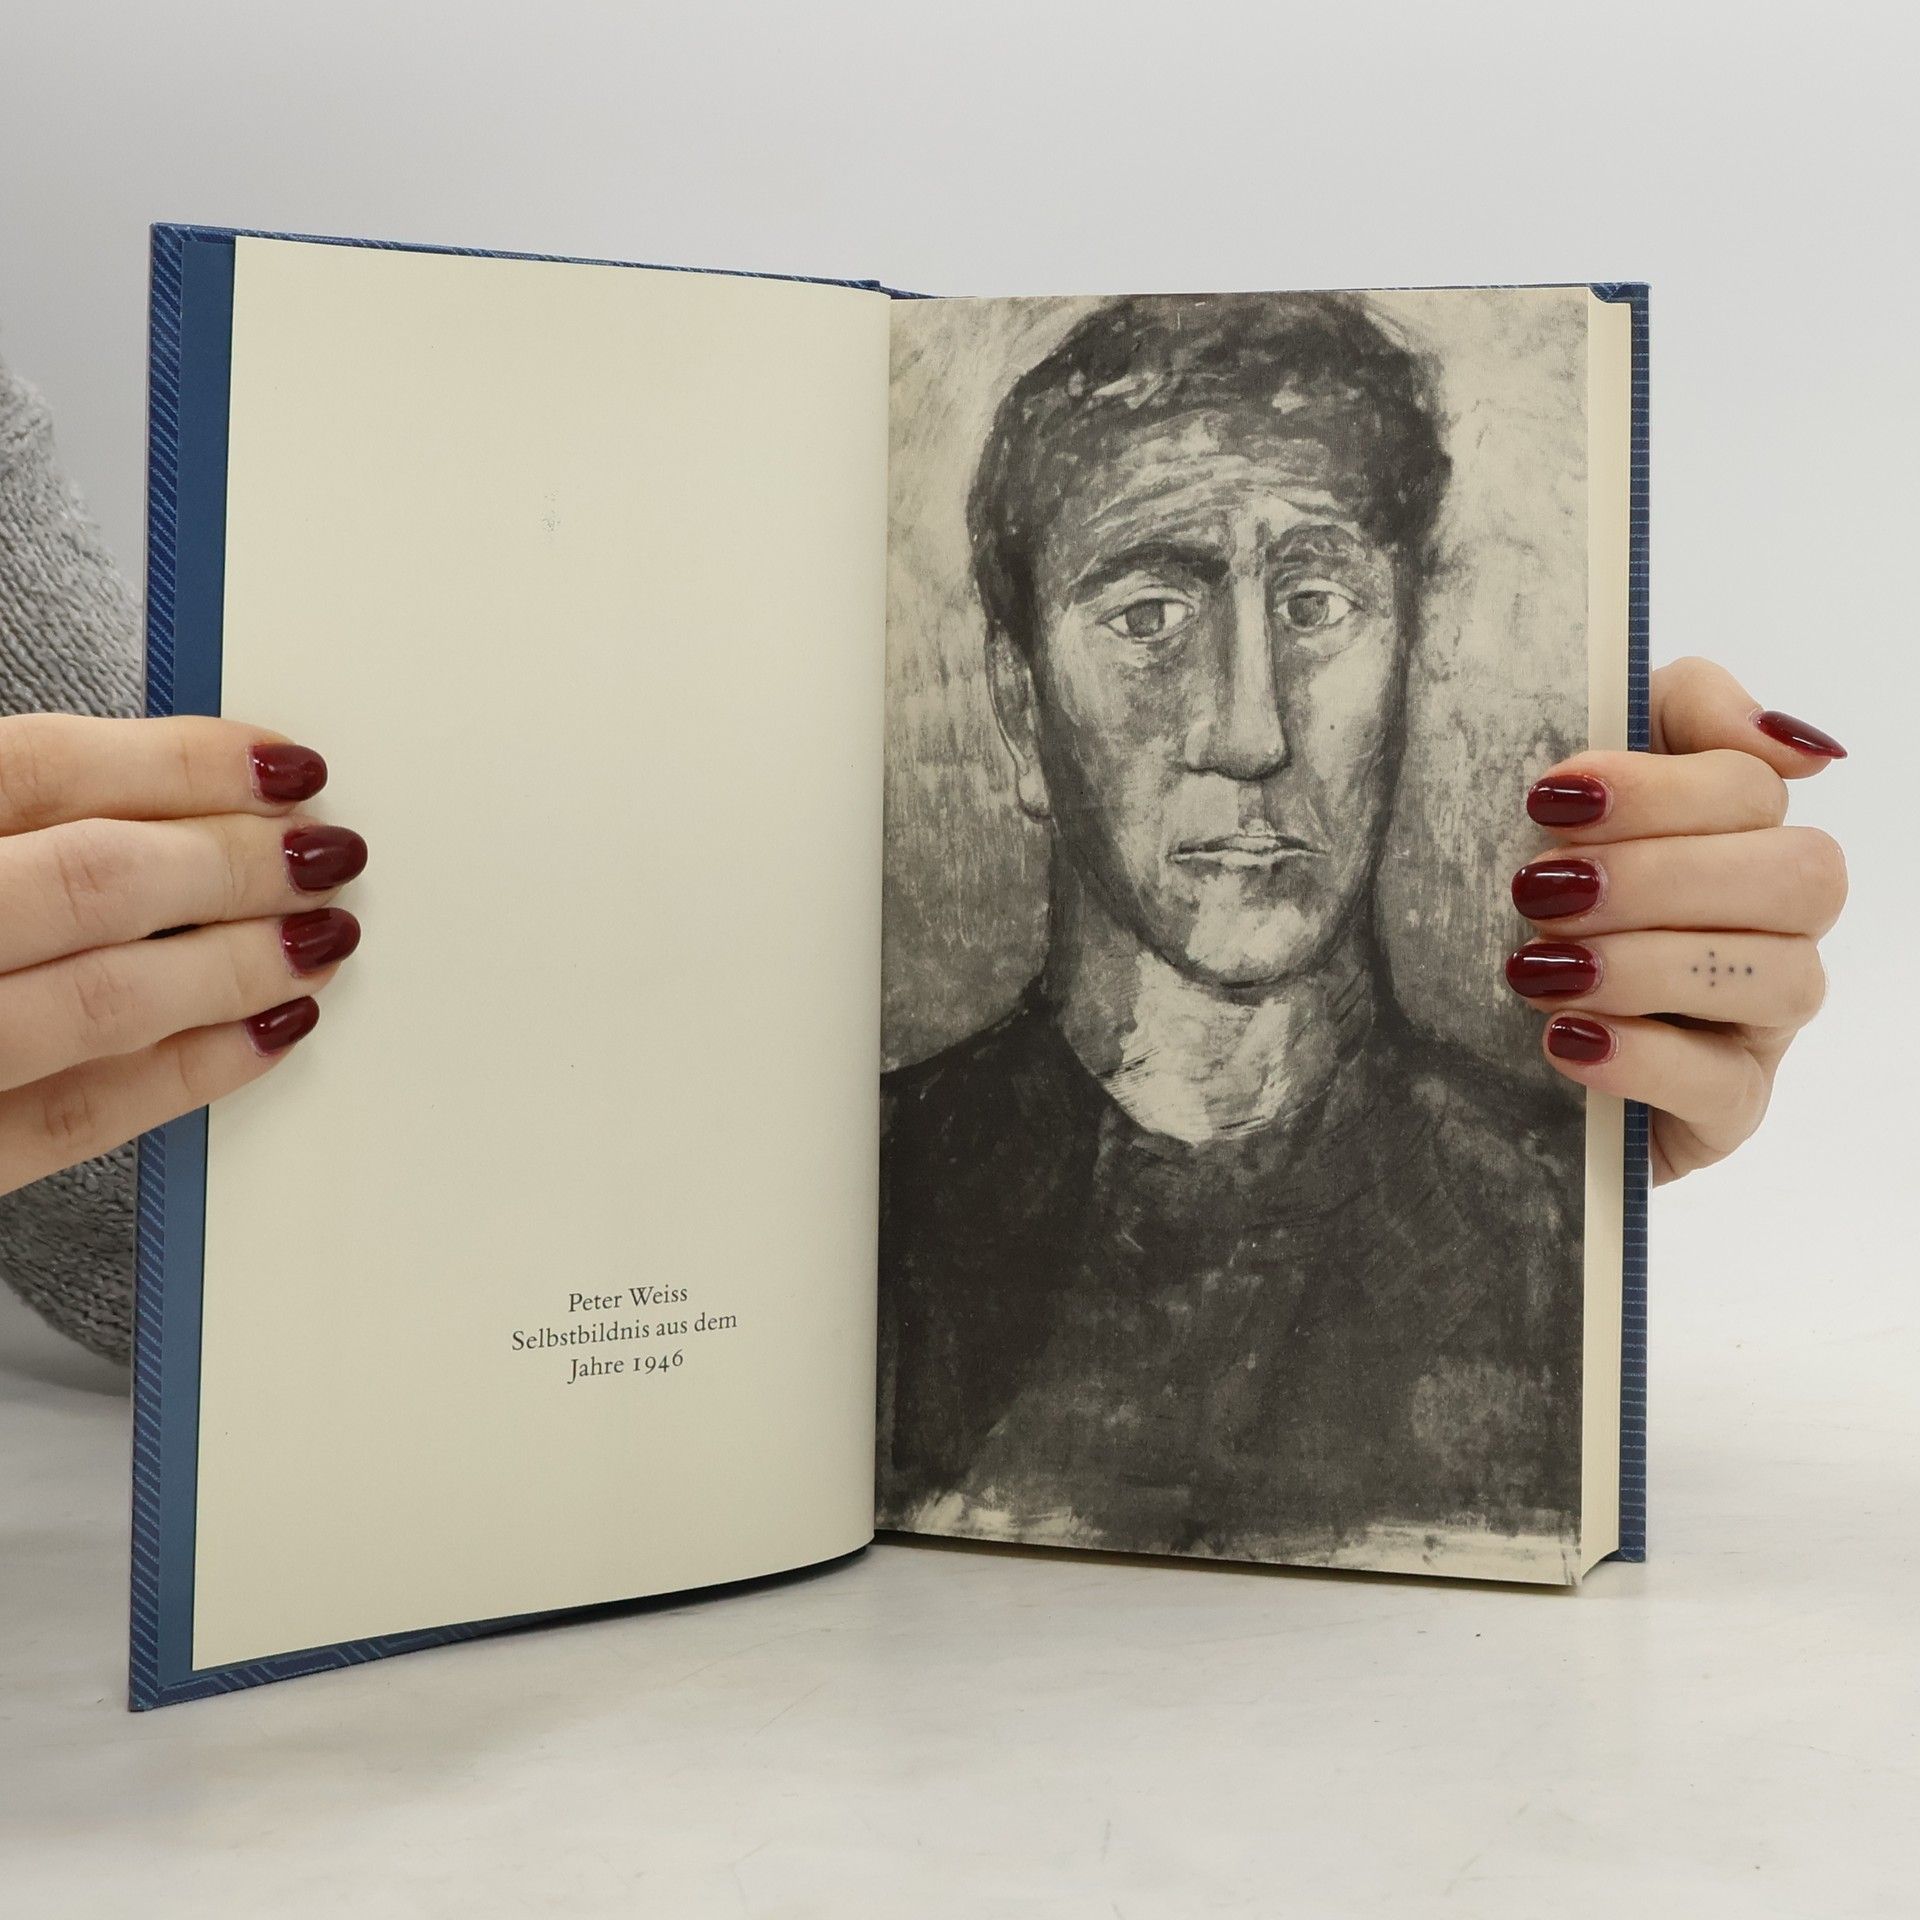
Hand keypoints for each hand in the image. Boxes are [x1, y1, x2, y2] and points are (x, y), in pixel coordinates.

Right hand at [0, 713, 365, 1197]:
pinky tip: (268, 1031)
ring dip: (236, 964)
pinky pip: (78, 1119)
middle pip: (93, 878)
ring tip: (322, 935)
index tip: (287, 763)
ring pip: (100, 1000)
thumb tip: (168, 785)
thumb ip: (11, 817)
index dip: (184, 761)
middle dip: (235, 863)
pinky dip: (190, 1072)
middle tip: (328, 852)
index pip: (41, 766)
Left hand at [1503, 657, 1848, 1184]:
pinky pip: (1727, 1087)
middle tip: (1538, 891)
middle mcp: (1770, 923)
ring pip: (1782, 977)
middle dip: (1661, 876)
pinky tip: (1566, 1038)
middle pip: (1798, 877)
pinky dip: (1644, 1057)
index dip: (1657, 789)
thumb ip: (1675, 715)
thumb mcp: (1570, 791)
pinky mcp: (1726, 1109)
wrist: (1463, 1039)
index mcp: (1736, 833)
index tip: (1546, 801)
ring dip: (1650, 964)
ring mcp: (1759, 1021)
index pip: (1752, 788)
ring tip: (1537, 969)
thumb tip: (1791, 743)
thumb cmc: (1526, 895)